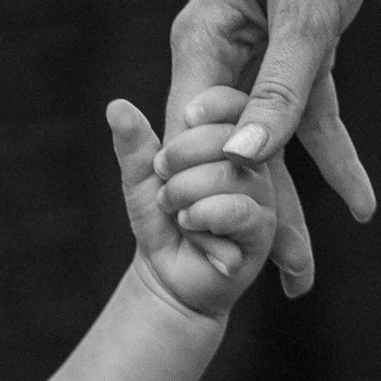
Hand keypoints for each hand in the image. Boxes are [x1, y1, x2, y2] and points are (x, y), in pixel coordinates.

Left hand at [108, 88, 276, 322]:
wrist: (167, 277)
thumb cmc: (160, 222)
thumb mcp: (141, 179)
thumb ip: (135, 144)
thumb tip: (116, 106)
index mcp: (228, 140)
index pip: (233, 103)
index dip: (209, 106)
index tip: (183, 120)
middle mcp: (252, 163)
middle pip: (227, 136)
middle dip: (181, 158)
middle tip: (164, 185)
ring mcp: (262, 195)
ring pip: (230, 174)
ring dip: (186, 193)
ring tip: (176, 213)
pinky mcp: (263, 229)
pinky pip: (238, 210)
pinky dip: (203, 218)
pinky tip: (191, 229)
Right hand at [166, 0, 380, 293]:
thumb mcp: (308, 6)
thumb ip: (284, 84)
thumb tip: (255, 155)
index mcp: (203, 38)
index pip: (196, 135)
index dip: (212, 196)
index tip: (225, 257)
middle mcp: (222, 51)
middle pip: (235, 151)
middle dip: (256, 219)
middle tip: (280, 286)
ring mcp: (261, 51)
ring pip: (274, 143)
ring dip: (293, 203)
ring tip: (306, 272)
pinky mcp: (303, 44)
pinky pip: (313, 114)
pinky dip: (334, 156)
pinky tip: (360, 204)